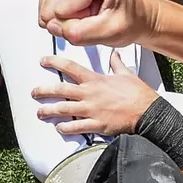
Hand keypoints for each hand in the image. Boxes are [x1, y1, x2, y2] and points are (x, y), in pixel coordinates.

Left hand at [32, 51, 156, 135]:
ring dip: (49, 111)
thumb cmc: (138, 94)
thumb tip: (114, 54)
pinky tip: (59, 128)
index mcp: (95, 80)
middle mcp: (90, 94)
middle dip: (44, 91)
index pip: (70, 67)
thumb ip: (116, 64)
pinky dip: (65, 128)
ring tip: (40, 112)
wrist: (149, 112)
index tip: (43, 61)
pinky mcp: (97, 125)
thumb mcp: (127, 74)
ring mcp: (92, 110)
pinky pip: (76, 127)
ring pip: (64, 110)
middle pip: (61, 90)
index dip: (54, 63)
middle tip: (34, 92)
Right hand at [39, 0, 158, 47]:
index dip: (75, 24)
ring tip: (86, 12)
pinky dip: (57, 10)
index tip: (96, 18)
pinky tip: (75, 8)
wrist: (135, 11)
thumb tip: (53, 26)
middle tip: (91, 17)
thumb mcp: (111, 33)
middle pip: (52, 5)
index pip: (62, 9)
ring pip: (46, 3)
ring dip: (63, 15)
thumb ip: (80, 33)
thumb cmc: (128, 18)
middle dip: (68, 20)